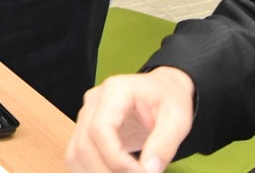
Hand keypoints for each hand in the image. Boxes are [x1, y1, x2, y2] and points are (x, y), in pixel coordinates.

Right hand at [66, 68, 195, 172]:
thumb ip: (164, 145)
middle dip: (107, 172)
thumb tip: (149, 171)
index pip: (100, 129)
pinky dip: (91, 172)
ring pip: (76, 154)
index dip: (117, 159)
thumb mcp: (178, 120)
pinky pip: (77, 155)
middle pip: (84, 145)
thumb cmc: (169, 100)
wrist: (163, 91)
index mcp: (115, 91)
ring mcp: (86, 115)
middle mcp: (93, 101)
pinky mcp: (85, 128)